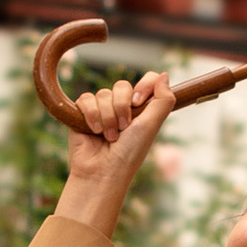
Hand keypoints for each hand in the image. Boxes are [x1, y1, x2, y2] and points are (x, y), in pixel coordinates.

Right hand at [60, 70, 175, 236]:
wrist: (102, 172)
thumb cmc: (129, 153)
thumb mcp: (151, 125)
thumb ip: (163, 100)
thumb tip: (164, 74)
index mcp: (142, 109)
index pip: (147, 80)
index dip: (143, 85)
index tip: (138, 102)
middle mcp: (122, 108)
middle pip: (122, 86)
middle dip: (122, 107)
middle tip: (124, 127)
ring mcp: (102, 110)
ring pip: (103, 94)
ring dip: (107, 117)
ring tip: (108, 136)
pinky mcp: (82, 113)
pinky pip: (86, 99)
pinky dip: (91, 114)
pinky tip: (93, 130)